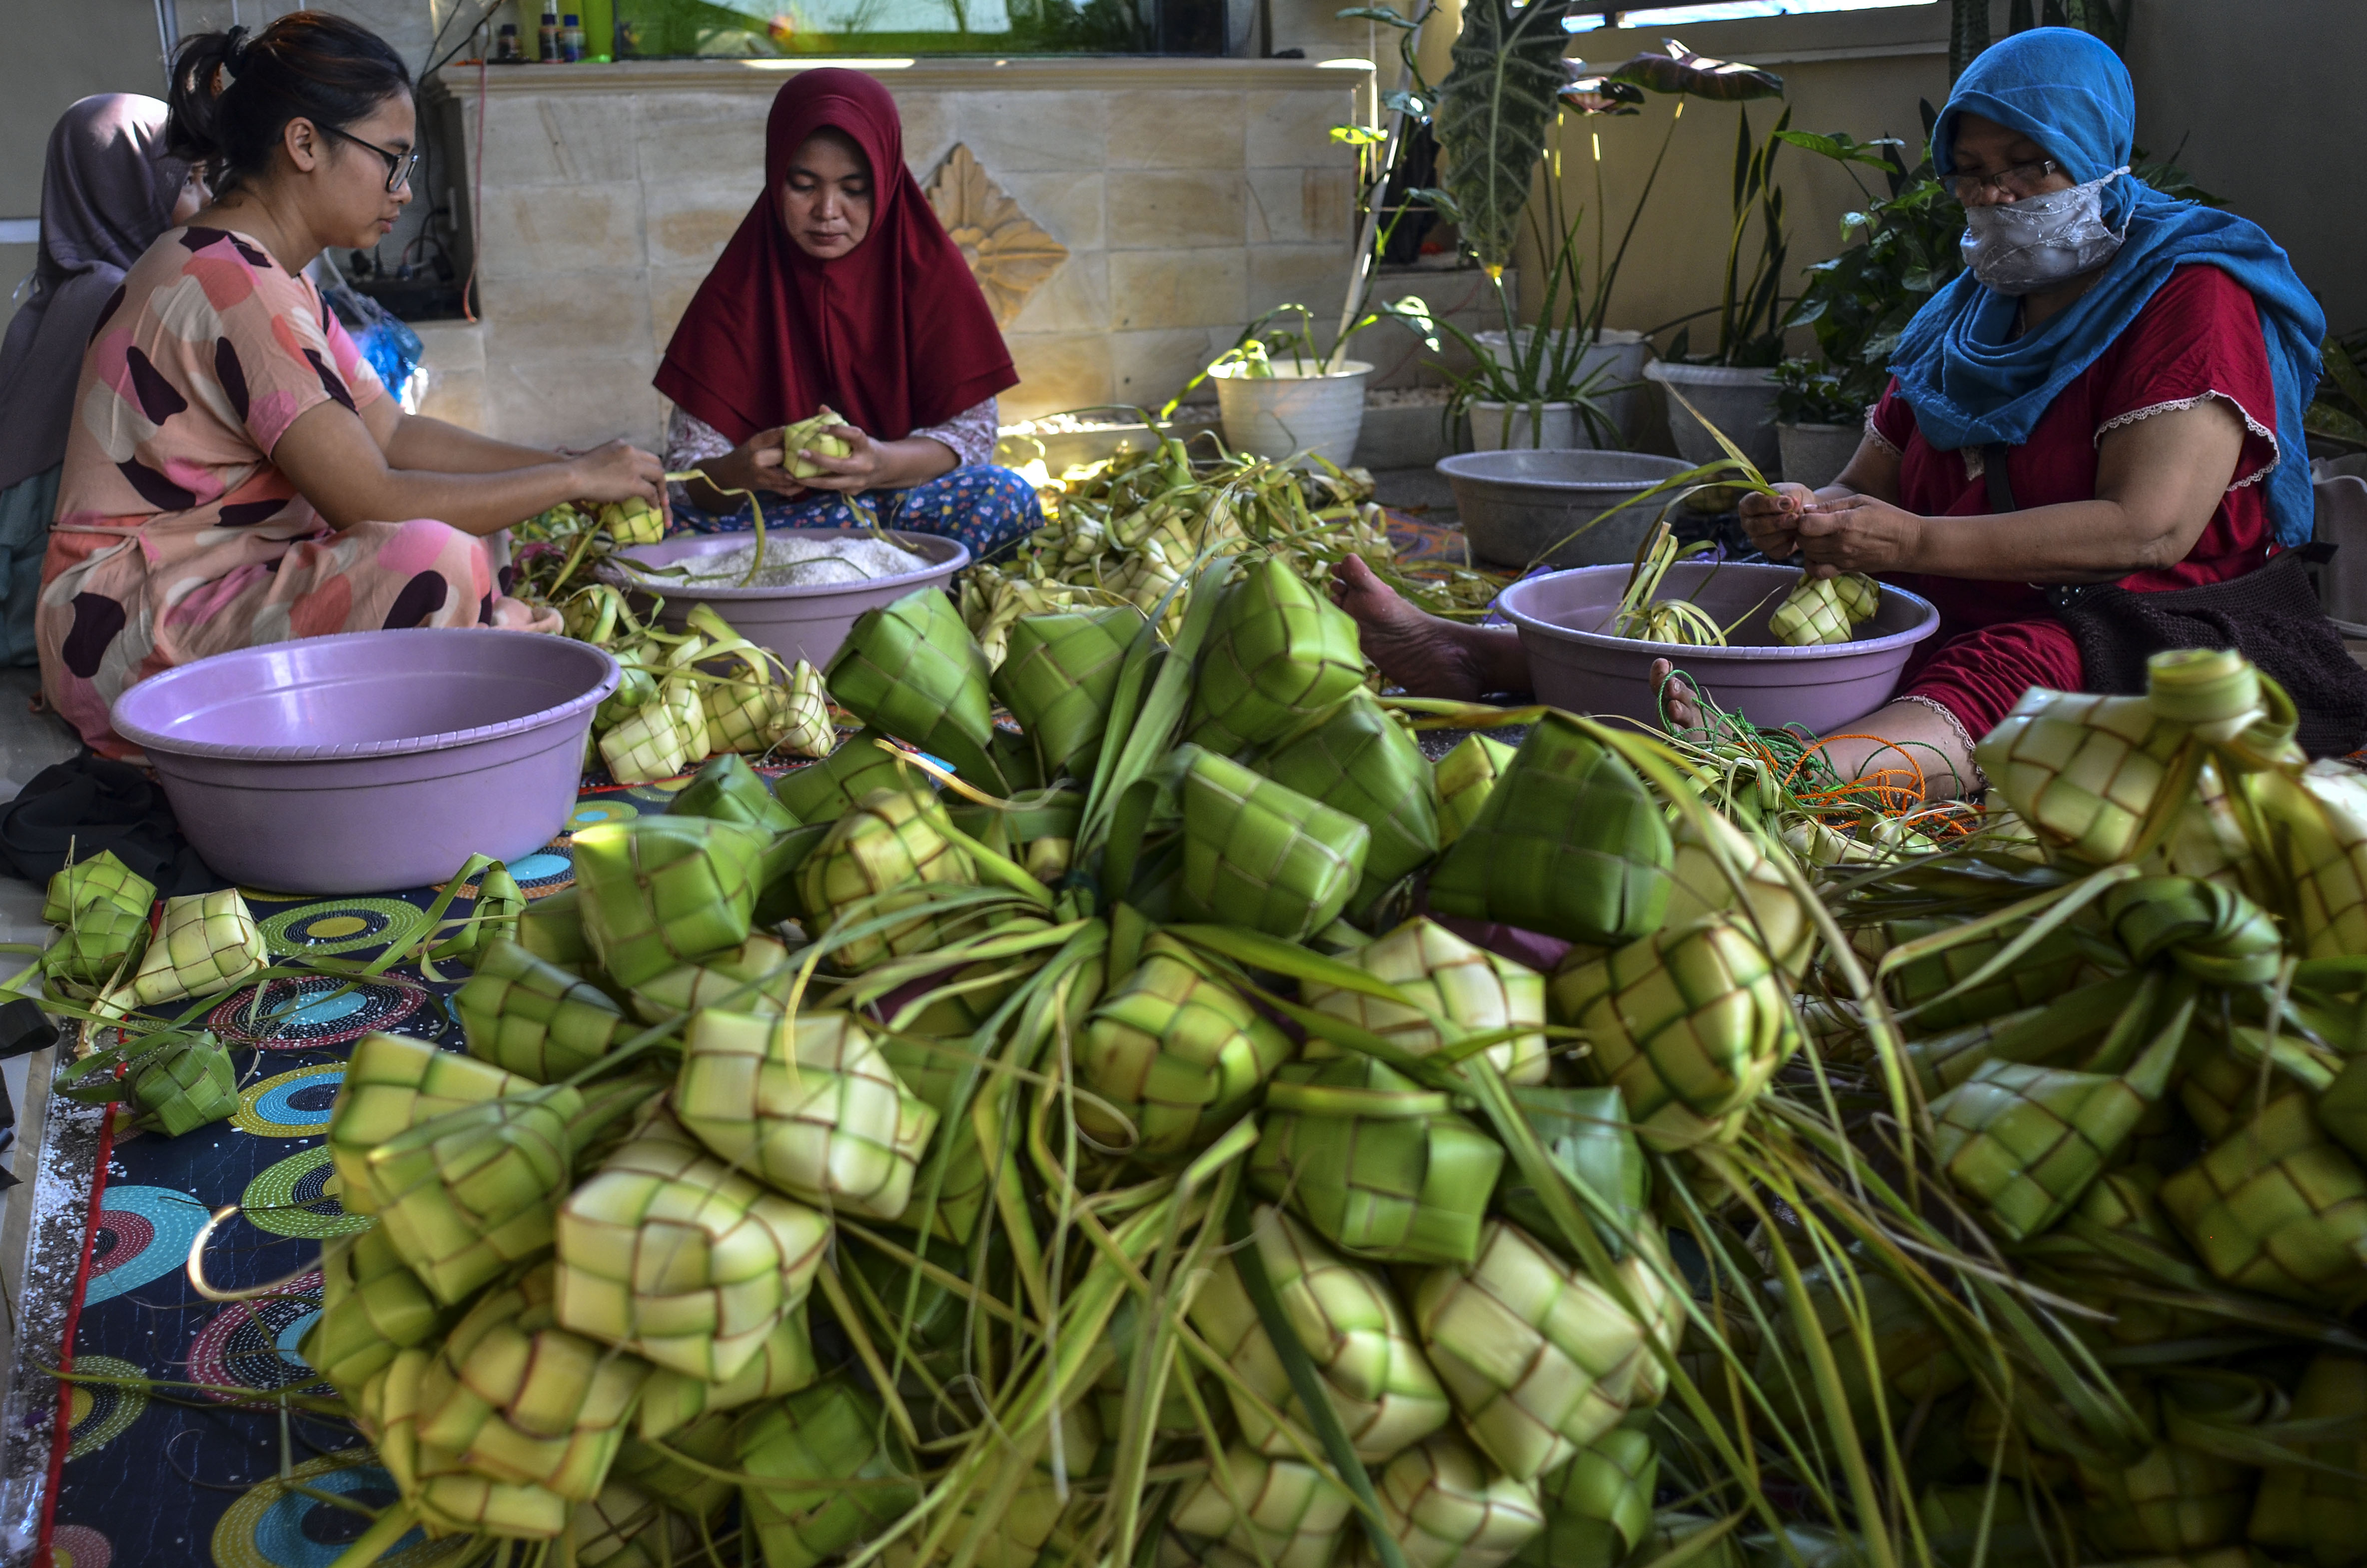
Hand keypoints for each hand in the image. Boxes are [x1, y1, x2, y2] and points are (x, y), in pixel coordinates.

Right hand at [565, 440, 666, 508]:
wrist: (573, 477)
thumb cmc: (578, 472)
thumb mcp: (600, 459)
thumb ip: (613, 464)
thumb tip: (617, 478)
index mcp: (621, 445)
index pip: (642, 454)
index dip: (648, 467)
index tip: (649, 478)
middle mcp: (630, 451)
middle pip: (656, 463)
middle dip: (660, 477)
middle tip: (660, 490)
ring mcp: (634, 466)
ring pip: (658, 476)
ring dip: (662, 489)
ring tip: (661, 500)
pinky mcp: (634, 482)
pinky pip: (652, 491)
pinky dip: (656, 500)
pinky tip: (653, 506)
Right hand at [731, 429, 808, 497]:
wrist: (732, 475)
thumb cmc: (747, 455)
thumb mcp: (756, 443)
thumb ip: (773, 438)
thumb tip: (795, 431)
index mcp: (754, 445)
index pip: (771, 436)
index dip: (785, 433)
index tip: (794, 430)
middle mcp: (757, 460)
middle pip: (782, 456)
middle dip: (796, 454)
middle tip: (809, 450)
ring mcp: (763, 476)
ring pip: (786, 476)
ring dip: (800, 472)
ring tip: (811, 467)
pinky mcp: (768, 487)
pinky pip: (786, 490)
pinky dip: (797, 487)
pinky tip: (805, 482)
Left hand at [789, 424, 883, 494]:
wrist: (886, 469)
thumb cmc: (866, 448)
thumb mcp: (858, 436)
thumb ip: (840, 424)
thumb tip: (821, 408)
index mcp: (867, 447)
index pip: (855, 436)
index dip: (838, 430)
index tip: (820, 427)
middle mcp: (865, 466)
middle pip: (839, 465)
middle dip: (818, 460)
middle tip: (800, 453)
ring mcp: (859, 482)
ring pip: (831, 484)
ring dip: (809, 479)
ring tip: (790, 473)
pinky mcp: (852, 492)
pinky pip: (831, 488)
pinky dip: (815, 484)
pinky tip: (800, 480)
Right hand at [1737, 482, 1822, 560]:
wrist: (1806, 513)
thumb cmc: (1794, 499)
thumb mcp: (1792, 490)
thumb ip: (1789, 495)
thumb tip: (1789, 504)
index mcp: (1748, 505)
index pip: (1751, 504)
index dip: (1769, 504)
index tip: (1789, 503)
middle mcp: (1749, 523)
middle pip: (1755, 526)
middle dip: (1777, 522)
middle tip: (1795, 518)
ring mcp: (1757, 539)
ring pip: (1764, 541)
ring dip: (1784, 533)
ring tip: (1798, 524)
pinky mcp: (1770, 551)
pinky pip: (1776, 551)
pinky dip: (1789, 543)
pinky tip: (1796, 534)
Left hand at [1792, 493, 1924, 577]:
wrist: (1909, 543)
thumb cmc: (1887, 517)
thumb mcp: (1861, 501)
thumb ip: (1832, 506)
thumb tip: (1807, 510)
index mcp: (1844, 524)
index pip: (1805, 525)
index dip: (1802, 519)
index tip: (1809, 515)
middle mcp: (1840, 544)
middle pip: (1803, 542)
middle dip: (1803, 532)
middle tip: (1812, 526)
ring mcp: (1842, 560)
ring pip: (1809, 556)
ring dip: (1808, 547)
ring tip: (1819, 538)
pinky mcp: (1845, 570)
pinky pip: (1818, 573)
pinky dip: (1813, 565)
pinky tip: (1819, 555)